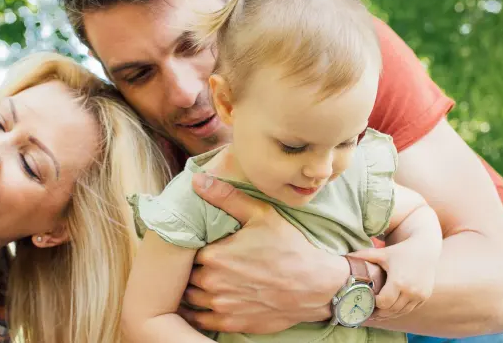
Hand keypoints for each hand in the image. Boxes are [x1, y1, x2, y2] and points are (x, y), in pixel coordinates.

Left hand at [178, 173, 348, 333]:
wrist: (316, 286)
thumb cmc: (289, 248)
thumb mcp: (261, 215)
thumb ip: (226, 197)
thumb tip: (197, 180)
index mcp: (214, 256)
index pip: (186, 252)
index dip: (190, 248)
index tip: (199, 245)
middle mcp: (213, 283)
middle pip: (187, 275)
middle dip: (191, 269)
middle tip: (201, 262)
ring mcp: (221, 306)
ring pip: (190, 298)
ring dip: (192, 290)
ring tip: (202, 281)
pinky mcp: (231, 323)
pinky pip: (201, 320)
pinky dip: (198, 313)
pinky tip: (204, 303)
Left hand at [349, 238, 440, 319]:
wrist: (425, 248)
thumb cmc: (400, 251)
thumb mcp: (382, 253)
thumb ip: (363, 256)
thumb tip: (344, 256)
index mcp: (398, 281)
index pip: (383, 303)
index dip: (373, 304)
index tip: (365, 300)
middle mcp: (411, 291)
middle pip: (390, 310)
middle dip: (378, 312)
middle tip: (366, 312)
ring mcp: (419, 295)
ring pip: (400, 312)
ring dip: (388, 314)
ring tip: (376, 313)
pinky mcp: (424, 297)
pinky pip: (409, 309)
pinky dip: (399, 310)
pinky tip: (389, 309)